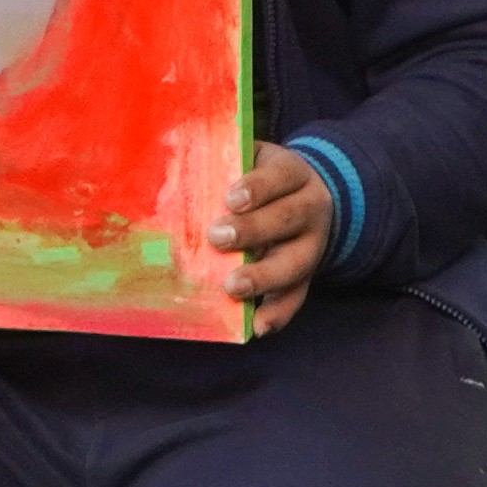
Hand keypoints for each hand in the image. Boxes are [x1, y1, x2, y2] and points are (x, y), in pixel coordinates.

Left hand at [207, 147, 333, 332]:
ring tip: (233, 286)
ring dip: (265, 276)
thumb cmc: (260, 179)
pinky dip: (279, 313)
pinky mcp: (307, 275)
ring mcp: (312, 245)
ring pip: (297, 262)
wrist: (306, 195)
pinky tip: (257, 327)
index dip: (257, 187)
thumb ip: (224, 161)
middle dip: (254, 230)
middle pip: (288, 218)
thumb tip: (174, 160)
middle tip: (217, 237)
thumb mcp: (252, 159)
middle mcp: (311, 208)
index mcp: (294, 175)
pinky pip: (298, 296)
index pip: (279, 177)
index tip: (229, 199)